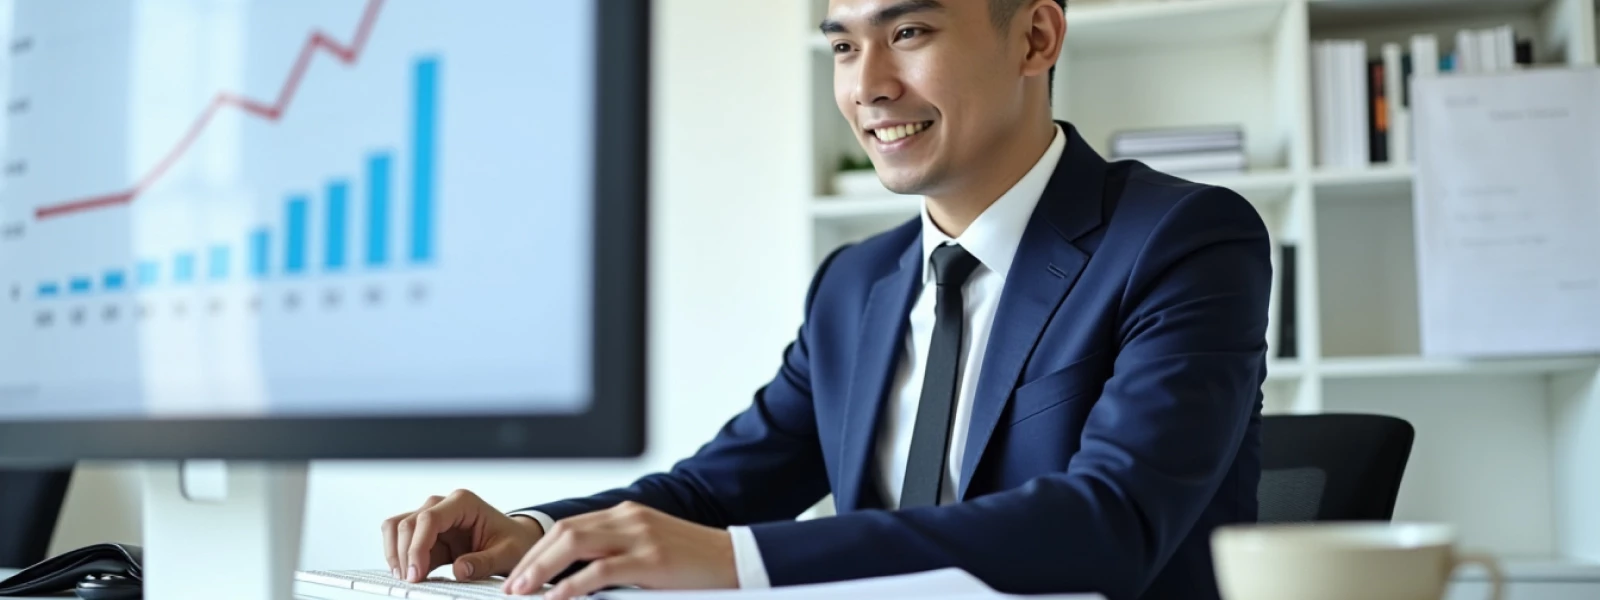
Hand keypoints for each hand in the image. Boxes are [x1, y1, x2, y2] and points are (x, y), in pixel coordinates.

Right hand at [381, 489, 544, 582]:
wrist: (516, 541)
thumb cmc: (513, 541)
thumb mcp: (507, 553)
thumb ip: (484, 562)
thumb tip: (459, 570)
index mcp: (464, 503)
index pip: (429, 519)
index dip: (417, 547)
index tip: (416, 573)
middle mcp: (443, 506)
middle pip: (407, 523)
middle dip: (404, 554)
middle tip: (410, 581)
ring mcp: (432, 519)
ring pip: (397, 528)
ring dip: (395, 553)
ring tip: (405, 578)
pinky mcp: (427, 535)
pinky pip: (403, 543)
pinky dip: (400, 558)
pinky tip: (410, 575)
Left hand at [503, 501, 737, 599]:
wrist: (738, 561)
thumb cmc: (696, 563)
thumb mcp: (651, 550)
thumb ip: (618, 556)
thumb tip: (580, 579)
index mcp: (627, 515)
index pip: (570, 527)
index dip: (539, 550)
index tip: (522, 573)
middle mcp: (629, 519)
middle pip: (564, 532)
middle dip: (532, 560)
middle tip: (512, 587)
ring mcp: (640, 536)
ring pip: (575, 544)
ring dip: (542, 569)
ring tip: (524, 592)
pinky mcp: (652, 559)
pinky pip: (601, 570)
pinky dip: (573, 585)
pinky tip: (558, 598)